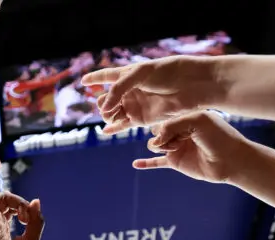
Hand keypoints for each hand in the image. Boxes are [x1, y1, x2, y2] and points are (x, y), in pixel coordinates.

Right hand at [0, 158, 44, 239]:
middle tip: (29, 217)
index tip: (31, 218)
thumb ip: (35, 221)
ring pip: (2, 197)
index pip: (10, 206)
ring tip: (25, 217)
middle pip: (6, 199)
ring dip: (18, 202)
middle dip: (22, 204)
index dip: (23, 208)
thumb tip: (36, 201)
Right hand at [82, 55, 220, 133]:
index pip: (107, 76)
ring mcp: (135, 105)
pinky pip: (123, 125)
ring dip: (108, 115)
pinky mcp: (142, 119)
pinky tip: (107, 131)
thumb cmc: (168, 74)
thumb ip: (119, 89)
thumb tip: (104, 109)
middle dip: (103, 103)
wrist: (191, 86)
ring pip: (113, 113)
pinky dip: (114, 128)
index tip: (83, 81)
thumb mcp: (139, 74)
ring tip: (113, 115)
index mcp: (128, 74)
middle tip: (109, 107)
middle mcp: (130, 90)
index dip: (94, 78)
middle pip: (107, 99)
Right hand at [133, 111, 252, 183]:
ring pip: (155, 145)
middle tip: (176, 140)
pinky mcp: (176, 162)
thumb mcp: (197, 121)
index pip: (165, 117)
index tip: (177, 128)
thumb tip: (155, 138)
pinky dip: (146, 163)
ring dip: (159, 146)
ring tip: (172, 148)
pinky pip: (157, 163)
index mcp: (186, 117)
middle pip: (157, 130)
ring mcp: (177, 147)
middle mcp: (180, 131)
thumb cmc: (218, 137)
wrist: (231, 160)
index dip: (165, 122)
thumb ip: (172, 125)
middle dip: (162, 134)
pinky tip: (136, 164)